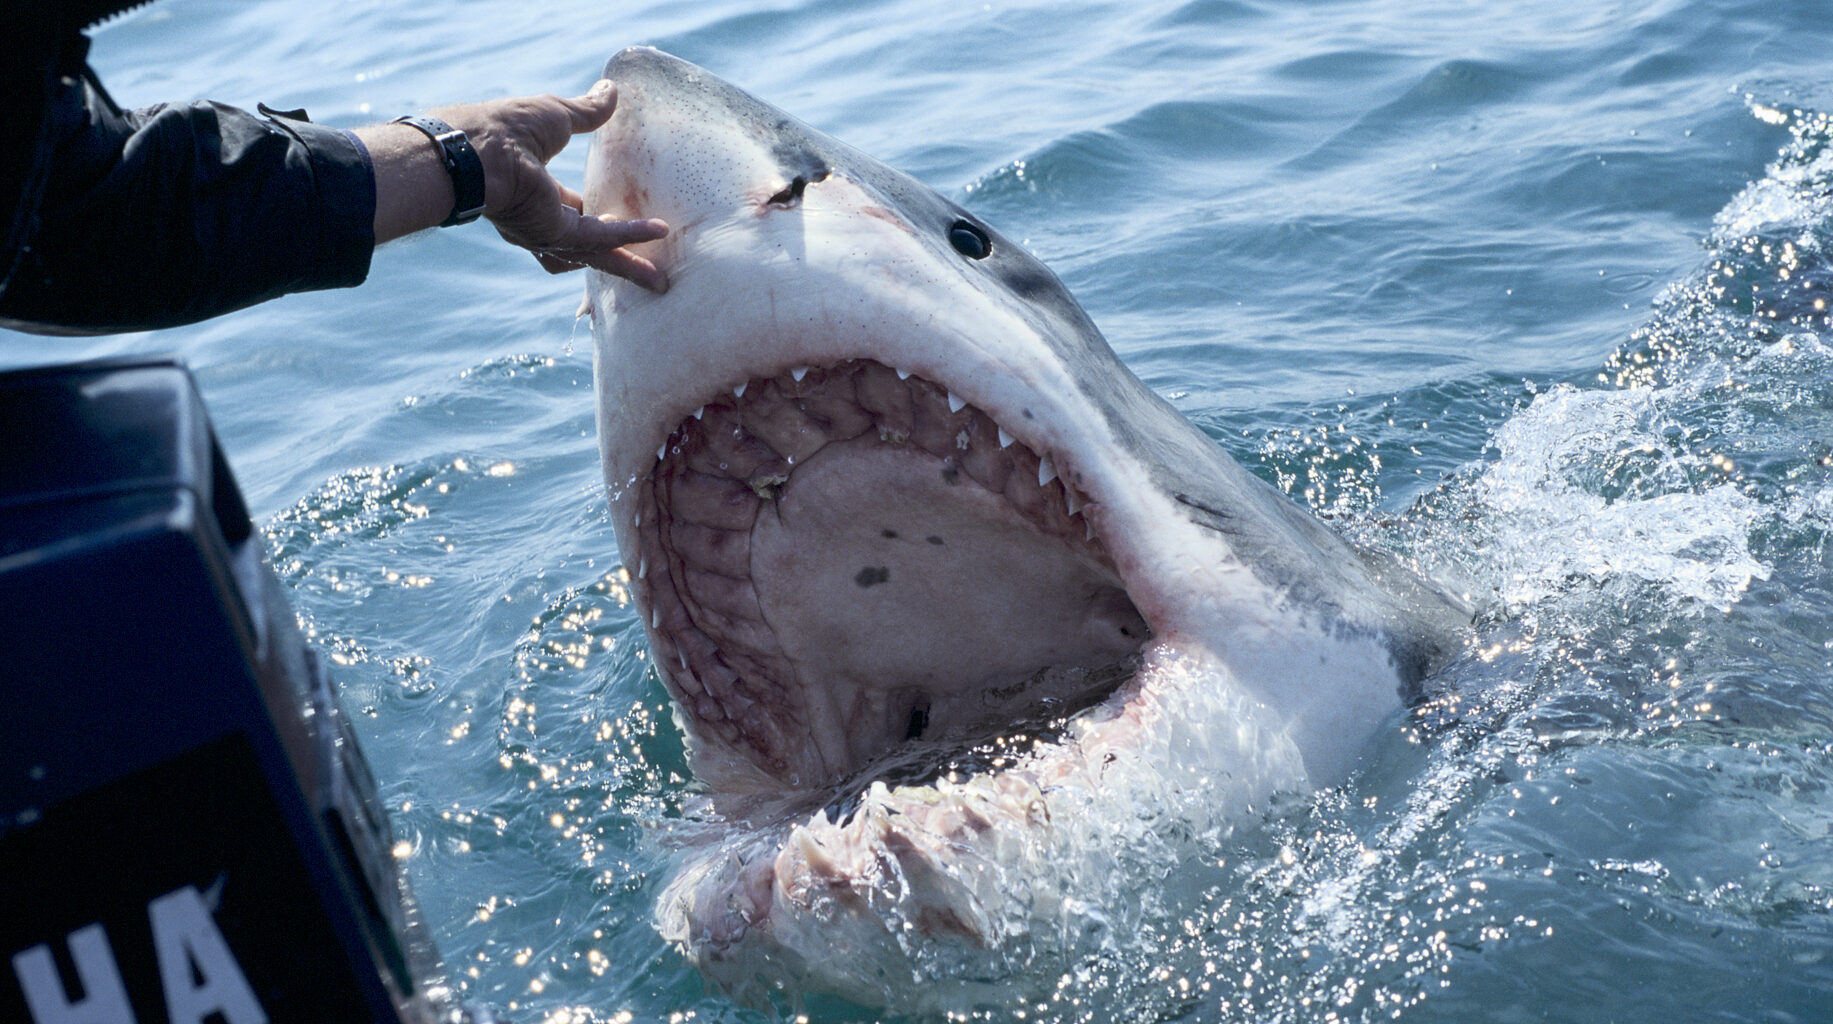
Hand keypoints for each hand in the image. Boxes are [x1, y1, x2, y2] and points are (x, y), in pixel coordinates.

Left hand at [361, 82, 668, 290]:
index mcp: (535, 194)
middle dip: (619, 261)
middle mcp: (539, 221)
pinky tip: (658, 230)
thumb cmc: (505, 127)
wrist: (479, 146)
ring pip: (597, 255)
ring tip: (659, 280)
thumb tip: (610, 90)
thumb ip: (587, 111)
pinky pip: (600, 239)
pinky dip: (629, 235)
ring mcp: (546, 232)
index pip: (574, 214)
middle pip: (588, 249)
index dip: (599, 218)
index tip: (624, 218)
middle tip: (650, 273)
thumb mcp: (556, 115)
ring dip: (628, 266)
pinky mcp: (554, 233)